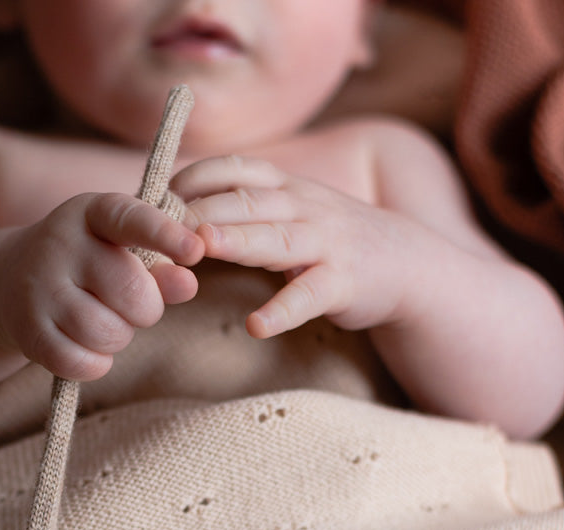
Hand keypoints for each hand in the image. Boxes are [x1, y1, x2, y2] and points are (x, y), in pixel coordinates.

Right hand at [0, 193, 202, 381]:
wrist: (10, 279)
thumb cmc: (88, 265)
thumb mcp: (123, 253)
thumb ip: (161, 268)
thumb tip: (189, 284)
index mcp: (91, 212)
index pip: (130, 219)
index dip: (164, 235)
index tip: (195, 251)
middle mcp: (61, 243)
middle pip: (131, 292)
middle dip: (147, 310)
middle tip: (134, 308)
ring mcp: (39, 287)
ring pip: (107, 333)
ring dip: (119, 339)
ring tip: (106, 324)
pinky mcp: (28, 330)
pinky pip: (80, 363)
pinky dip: (95, 365)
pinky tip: (89, 350)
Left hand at [173, 156, 416, 338]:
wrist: (408, 264)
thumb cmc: (332, 241)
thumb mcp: (290, 212)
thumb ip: (245, 208)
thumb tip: (180, 210)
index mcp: (285, 188)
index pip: (234, 170)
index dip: (194, 179)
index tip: (155, 197)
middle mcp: (303, 207)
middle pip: (246, 202)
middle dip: (201, 210)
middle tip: (157, 225)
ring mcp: (325, 243)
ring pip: (276, 238)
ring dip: (237, 240)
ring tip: (201, 248)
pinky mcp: (343, 283)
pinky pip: (309, 296)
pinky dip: (283, 310)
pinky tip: (257, 325)